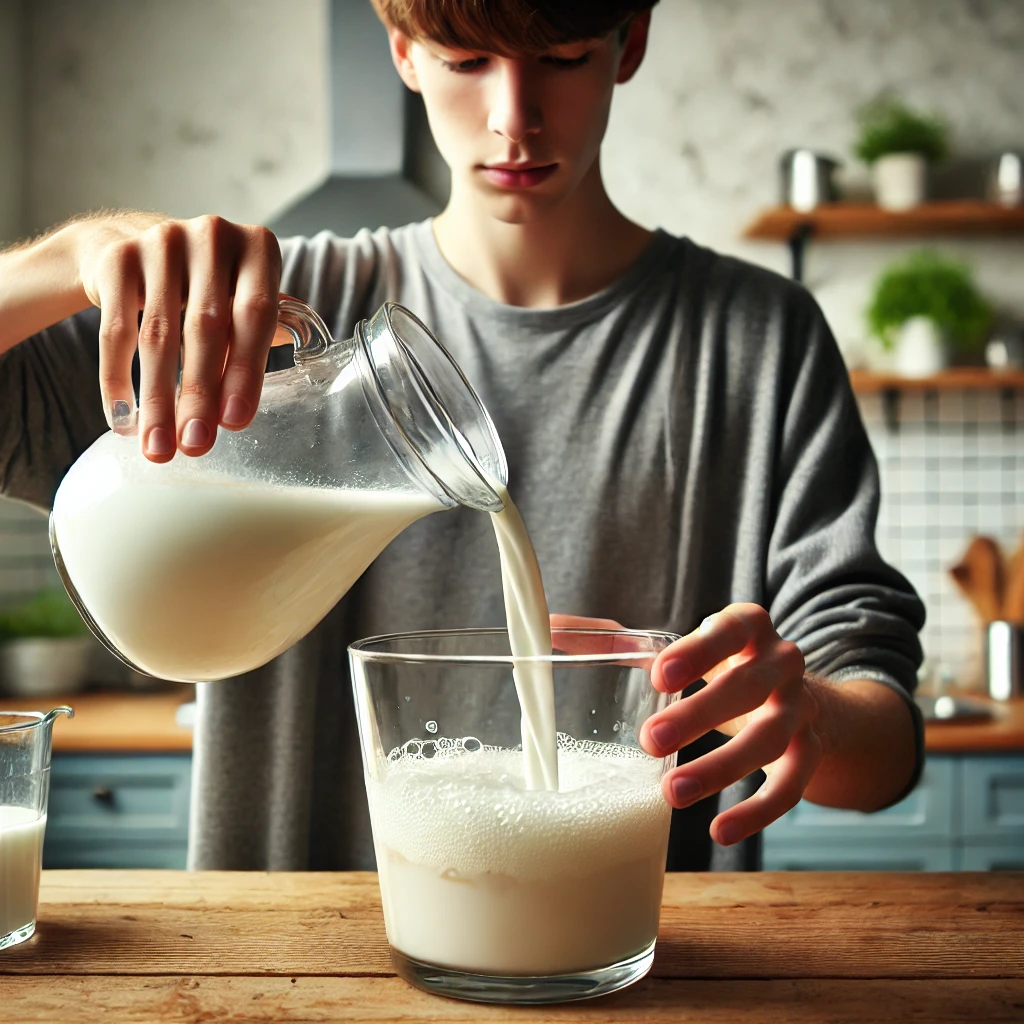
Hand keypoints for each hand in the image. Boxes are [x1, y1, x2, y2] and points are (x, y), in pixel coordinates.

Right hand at [76, 214, 282, 461]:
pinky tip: (123, 420)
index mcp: (258, 248)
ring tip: (159, 446)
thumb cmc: (209, 288)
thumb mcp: (242, 301)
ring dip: (158, 400)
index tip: (235, 422)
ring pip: (158, 335)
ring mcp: (162, 241)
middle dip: (200, 395)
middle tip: (196, 446)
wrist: (133, 244)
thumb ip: (255, 343)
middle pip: (206, 329)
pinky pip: (114, 330)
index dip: (245, 372)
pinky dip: (117, 379)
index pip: (256, 317)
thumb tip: (242, 411)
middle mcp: (212, 236)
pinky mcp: (118, 258)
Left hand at [640, 603, 817, 846]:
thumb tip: (551, 632)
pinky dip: (758, 813)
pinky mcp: (810, 753)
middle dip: (700, 714)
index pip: (728, 630)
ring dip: (722, 767)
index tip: (658, 675)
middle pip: (749, 685)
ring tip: (673, 793)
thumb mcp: (683, 650)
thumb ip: (618, 642)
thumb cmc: (722, 667)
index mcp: (748, 627)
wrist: (801, 697)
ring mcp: (800, 708)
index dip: (697, 652)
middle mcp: (783, 662)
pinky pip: (791, 787)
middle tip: (651, 741)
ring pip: (770, 738)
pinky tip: (720, 832)